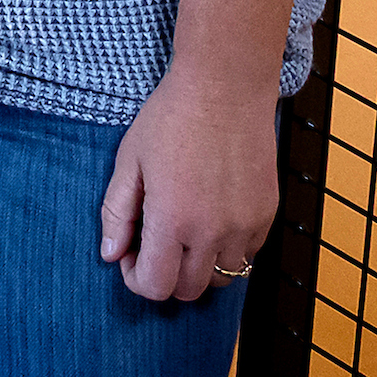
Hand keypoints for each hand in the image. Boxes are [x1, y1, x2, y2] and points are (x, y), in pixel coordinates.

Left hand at [97, 58, 277, 302]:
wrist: (225, 86)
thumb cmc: (171, 117)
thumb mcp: (130, 159)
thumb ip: (117, 211)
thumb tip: (110, 253)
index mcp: (172, 219)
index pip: (155, 286)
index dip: (136, 278)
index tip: (130, 254)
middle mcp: (211, 232)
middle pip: (188, 290)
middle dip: (165, 276)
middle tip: (153, 243)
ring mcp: (244, 226)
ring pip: (221, 278)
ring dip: (198, 266)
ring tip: (184, 232)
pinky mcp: (266, 214)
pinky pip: (247, 254)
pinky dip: (227, 249)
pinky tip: (211, 218)